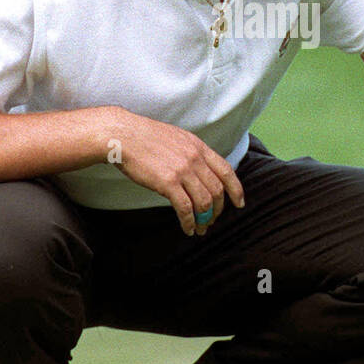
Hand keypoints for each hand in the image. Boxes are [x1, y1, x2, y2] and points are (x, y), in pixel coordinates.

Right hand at [108, 110, 244, 236]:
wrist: (123, 135)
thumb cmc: (144, 137)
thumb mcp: (177, 138)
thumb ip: (191, 153)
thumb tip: (200, 172)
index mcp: (198, 146)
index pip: (226, 170)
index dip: (236, 189)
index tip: (239, 203)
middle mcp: (195, 158)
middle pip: (217, 190)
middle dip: (218, 209)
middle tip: (212, 220)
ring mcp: (182, 170)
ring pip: (204, 201)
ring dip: (204, 219)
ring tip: (200, 228)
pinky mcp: (168, 182)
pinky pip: (185, 208)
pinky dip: (189, 222)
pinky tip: (187, 228)